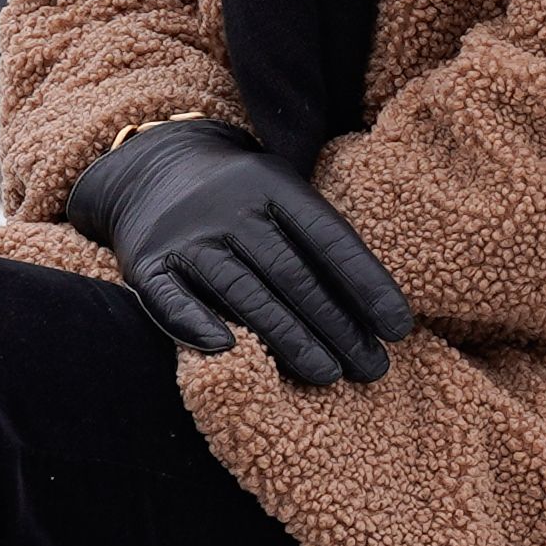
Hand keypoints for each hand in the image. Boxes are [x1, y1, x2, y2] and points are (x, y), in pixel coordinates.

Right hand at [59, 118, 414, 386]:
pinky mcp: (146, 264)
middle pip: (291, 274)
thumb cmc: (241, 200)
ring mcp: (184, 235)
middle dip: (338, 325)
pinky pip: (172, 301)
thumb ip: (320, 242)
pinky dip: (196, 326)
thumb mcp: (282, 196)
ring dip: (289, 338)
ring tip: (328, 374)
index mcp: (271, 185)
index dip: (367, 285)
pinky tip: (229, 352)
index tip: (399, 329)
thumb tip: (380, 315)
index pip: (328, 238)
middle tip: (373, 368)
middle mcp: (227, 207)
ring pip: (244, 293)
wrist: (151, 171)